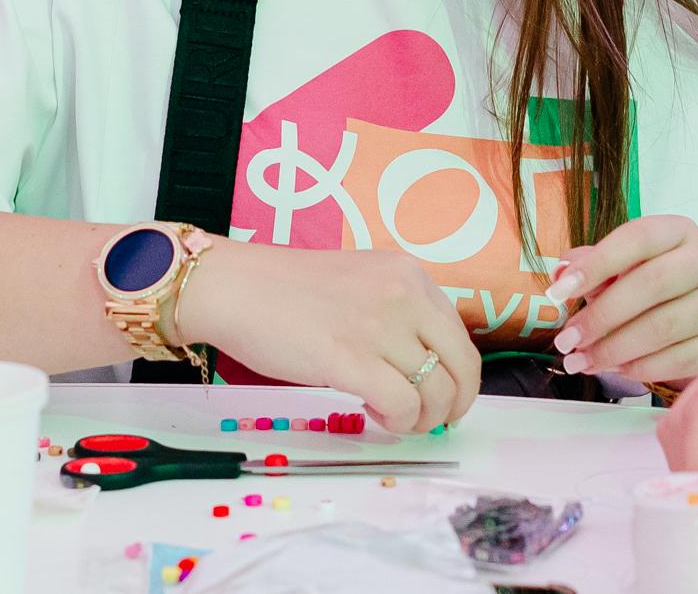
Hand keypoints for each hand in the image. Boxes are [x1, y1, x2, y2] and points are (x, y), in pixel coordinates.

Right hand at [177, 239, 480, 434]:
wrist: (236, 288)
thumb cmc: (287, 291)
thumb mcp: (361, 283)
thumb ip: (397, 311)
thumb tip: (424, 364)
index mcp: (409, 275)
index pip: (460, 335)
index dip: (458, 376)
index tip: (443, 396)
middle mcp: (404, 296)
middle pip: (461, 366)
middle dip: (453, 405)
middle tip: (430, 421)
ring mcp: (380, 326)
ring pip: (436, 393)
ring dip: (419, 419)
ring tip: (389, 415)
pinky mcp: (351, 359)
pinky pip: (404, 405)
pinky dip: (397, 422)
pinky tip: (371, 412)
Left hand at [548, 215, 697, 384]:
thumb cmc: (655, 283)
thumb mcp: (624, 265)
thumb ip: (592, 265)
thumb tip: (561, 274)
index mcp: (680, 231)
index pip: (638, 238)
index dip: (596, 264)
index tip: (558, 292)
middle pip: (653, 283)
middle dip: (602, 315)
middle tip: (567, 339)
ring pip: (665, 326)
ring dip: (614, 348)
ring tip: (582, 360)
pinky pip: (680, 358)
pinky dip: (641, 367)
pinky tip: (615, 369)